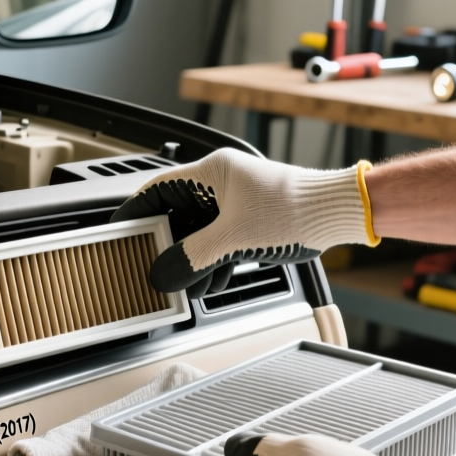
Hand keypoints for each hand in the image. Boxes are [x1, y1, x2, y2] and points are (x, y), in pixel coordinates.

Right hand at [110, 149, 378, 295]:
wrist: (338, 214)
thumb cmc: (295, 210)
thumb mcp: (233, 239)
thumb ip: (193, 257)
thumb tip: (163, 273)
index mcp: (212, 172)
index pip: (157, 188)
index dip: (134, 212)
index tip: (117, 231)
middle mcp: (223, 181)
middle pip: (178, 213)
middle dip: (167, 245)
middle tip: (152, 266)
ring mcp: (238, 200)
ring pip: (201, 230)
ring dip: (193, 258)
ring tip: (185, 283)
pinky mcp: (253, 218)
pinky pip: (222, 239)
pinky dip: (214, 259)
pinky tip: (213, 280)